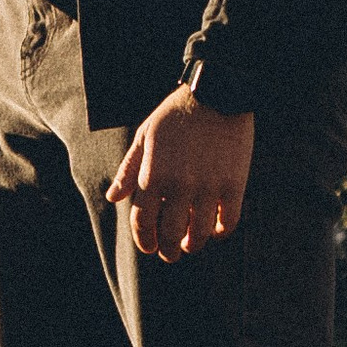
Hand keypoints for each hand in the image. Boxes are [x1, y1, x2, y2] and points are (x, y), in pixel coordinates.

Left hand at [106, 86, 253, 262]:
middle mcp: (179, 186)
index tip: (149, 247)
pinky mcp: (233, 185)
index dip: (144, 240)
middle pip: (170, 236)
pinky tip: (214, 229)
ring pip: (199, 235)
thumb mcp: (145, 136)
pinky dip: (220, 232)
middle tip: (170, 254)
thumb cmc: (176, 114)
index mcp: (153, 175)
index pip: (143, 223)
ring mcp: (208, 188)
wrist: (217, 92)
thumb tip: (113, 198)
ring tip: (190, 245)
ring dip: (193, 245)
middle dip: (168, 251)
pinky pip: (228, 222)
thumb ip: (128, 170)